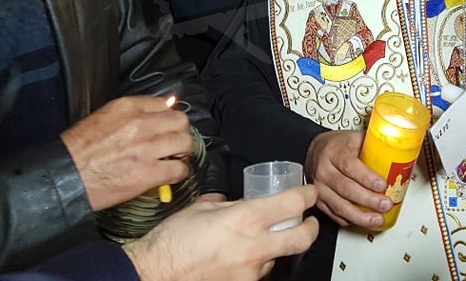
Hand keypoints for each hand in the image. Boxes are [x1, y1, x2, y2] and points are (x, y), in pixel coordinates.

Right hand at [61, 95, 192, 210]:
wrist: (64, 177)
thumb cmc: (78, 150)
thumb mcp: (102, 117)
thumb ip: (130, 113)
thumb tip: (156, 113)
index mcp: (127, 107)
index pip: (165, 104)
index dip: (168, 117)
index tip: (166, 126)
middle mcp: (140, 124)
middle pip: (180, 121)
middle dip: (178, 132)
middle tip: (173, 142)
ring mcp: (146, 149)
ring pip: (184, 143)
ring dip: (181, 152)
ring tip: (173, 158)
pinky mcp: (147, 174)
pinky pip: (178, 169)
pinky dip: (178, 173)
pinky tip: (171, 175)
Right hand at [123, 186, 318, 280]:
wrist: (154, 274)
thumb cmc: (172, 241)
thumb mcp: (202, 208)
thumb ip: (227, 203)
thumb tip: (241, 200)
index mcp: (245, 219)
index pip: (292, 203)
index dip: (307, 195)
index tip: (309, 192)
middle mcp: (254, 247)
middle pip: (302, 238)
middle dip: (311, 227)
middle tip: (308, 221)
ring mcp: (250, 272)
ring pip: (277, 257)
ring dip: (275, 247)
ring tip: (260, 240)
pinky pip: (258, 273)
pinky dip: (255, 263)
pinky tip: (241, 258)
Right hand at [304, 130, 390, 226]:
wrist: (315, 151)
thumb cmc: (337, 145)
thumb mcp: (353, 138)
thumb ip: (372, 144)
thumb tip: (398, 149)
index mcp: (334, 152)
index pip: (350, 166)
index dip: (367, 178)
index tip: (382, 185)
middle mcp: (324, 171)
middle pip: (346, 189)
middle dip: (368, 200)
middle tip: (385, 204)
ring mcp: (320, 188)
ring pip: (340, 206)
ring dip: (361, 216)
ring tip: (377, 219)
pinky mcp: (319, 202)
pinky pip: (335, 215)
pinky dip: (351, 220)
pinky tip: (363, 221)